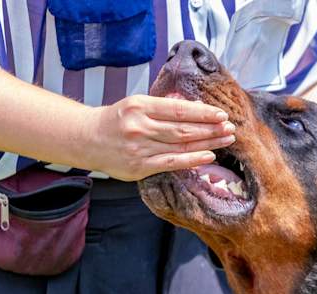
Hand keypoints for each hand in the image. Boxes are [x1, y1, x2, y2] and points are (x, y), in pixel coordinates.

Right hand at [81, 95, 235, 180]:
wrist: (87, 139)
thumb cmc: (116, 120)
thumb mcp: (136, 104)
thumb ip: (163, 106)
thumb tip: (195, 107)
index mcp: (140, 106)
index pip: (178, 109)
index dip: (203, 112)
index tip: (221, 114)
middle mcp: (140, 126)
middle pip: (183, 128)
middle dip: (210, 128)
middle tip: (230, 127)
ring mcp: (139, 148)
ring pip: (180, 145)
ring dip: (207, 142)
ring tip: (225, 140)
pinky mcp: (139, 167)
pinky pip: (171, 163)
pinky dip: (191, 159)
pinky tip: (208, 156)